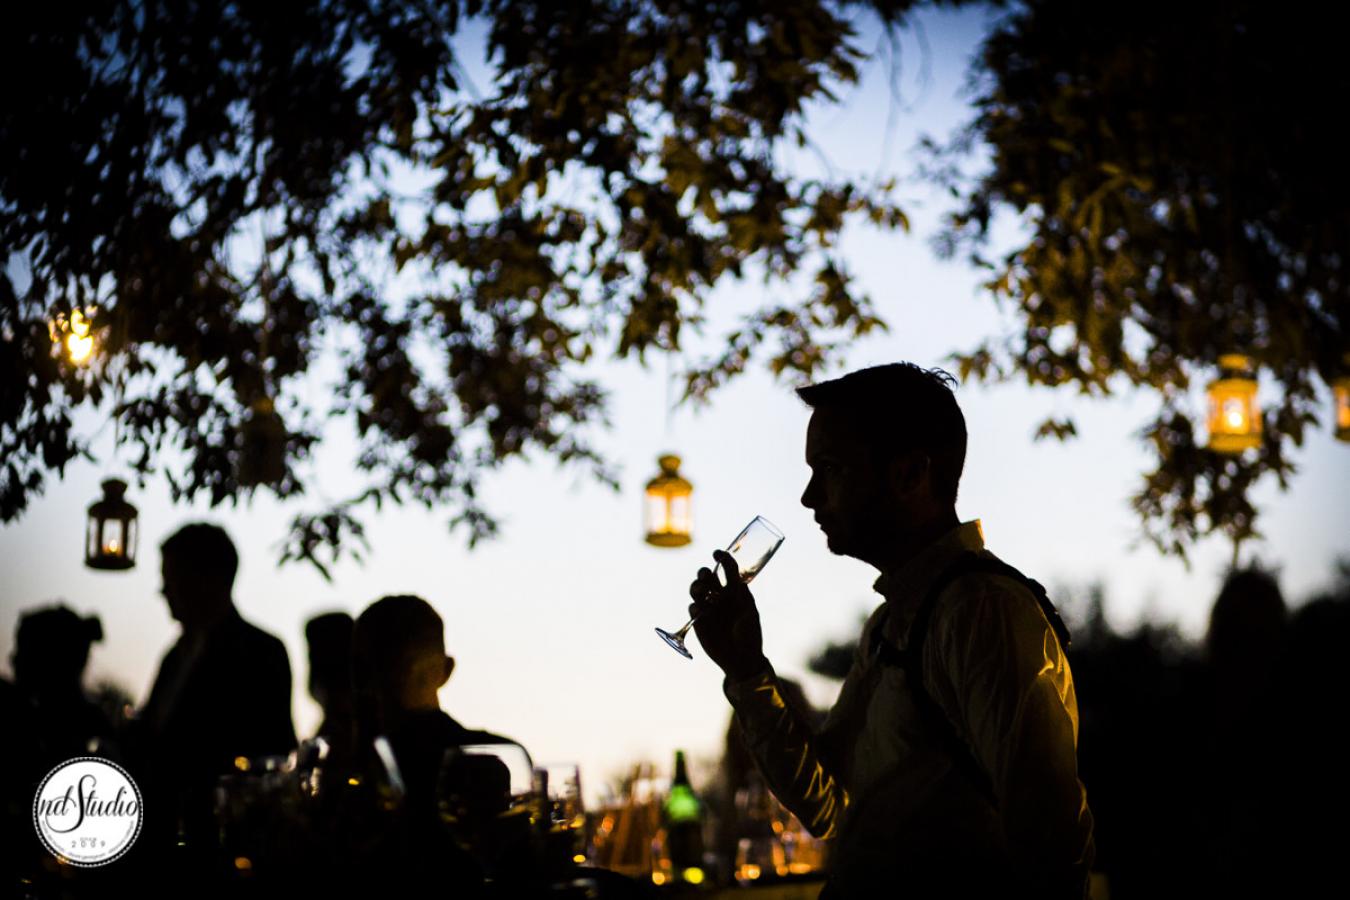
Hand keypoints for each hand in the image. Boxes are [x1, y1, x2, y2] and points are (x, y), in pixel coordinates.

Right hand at [688, 550, 768, 679]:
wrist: (743, 659)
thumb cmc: (750, 634)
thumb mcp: (750, 612)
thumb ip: (743, 596)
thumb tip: (737, 579)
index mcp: (734, 590)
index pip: (727, 569)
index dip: (722, 558)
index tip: (717, 553)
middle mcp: (719, 596)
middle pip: (707, 576)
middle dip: (704, 572)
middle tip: (707, 575)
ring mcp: (708, 608)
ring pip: (697, 589)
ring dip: (697, 586)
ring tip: (702, 590)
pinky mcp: (699, 622)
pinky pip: (692, 609)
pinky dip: (695, 607)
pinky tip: (701, 611)